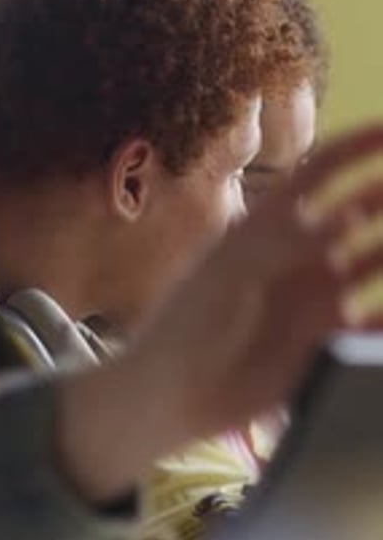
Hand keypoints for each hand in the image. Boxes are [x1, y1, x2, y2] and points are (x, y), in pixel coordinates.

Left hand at [55, 124, 382, 501]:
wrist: (175, 393)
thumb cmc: (189, 324)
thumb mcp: (230, 271)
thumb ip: (288, 240)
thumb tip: (351, 214)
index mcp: (268, 221)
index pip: (320, 167)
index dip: (357, 145)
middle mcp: (295, 250)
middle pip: (357, 208)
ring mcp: (311, 291)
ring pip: (372, 259)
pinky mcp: (322, 335)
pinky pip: (371, 317)